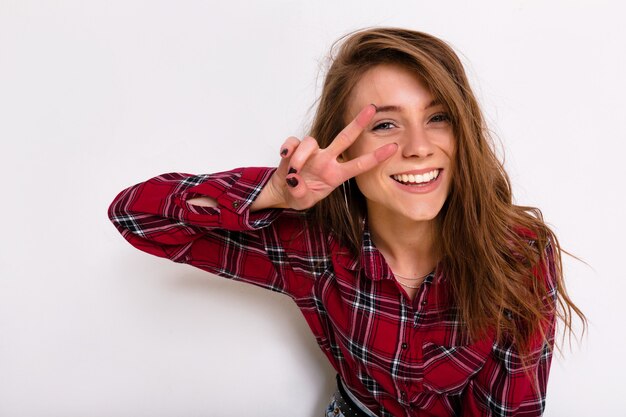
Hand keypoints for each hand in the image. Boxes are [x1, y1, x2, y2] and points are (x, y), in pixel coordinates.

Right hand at [259, 104, 397, 210]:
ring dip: (301, 156)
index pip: (360, 165)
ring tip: (293, 170)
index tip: (393, 147)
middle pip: (345, 138)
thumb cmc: (299, 195)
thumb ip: (300, 193)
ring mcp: (312, 153)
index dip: (376, 157)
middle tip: (372, 108)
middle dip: (358, 123)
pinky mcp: (295, 148)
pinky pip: (294, 142)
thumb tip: (294, 179)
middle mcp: (327, 160)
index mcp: (336, 175)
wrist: (283, 191)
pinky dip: (289, 147)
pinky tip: (285, 156)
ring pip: (311, 142)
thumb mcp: (301, 202)